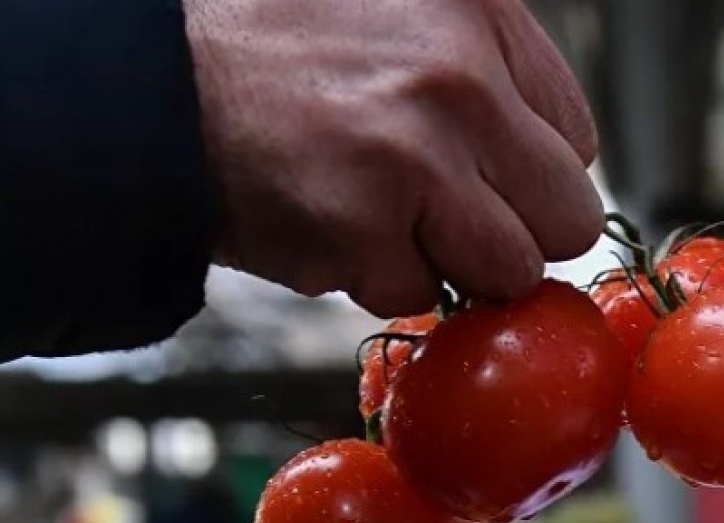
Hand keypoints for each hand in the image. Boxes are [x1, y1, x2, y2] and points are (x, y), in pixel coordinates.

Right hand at [184, 0, 602, 317]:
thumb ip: (486, 65)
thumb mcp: (398, 8)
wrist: (145, 89)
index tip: (484, 177)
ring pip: (502, 271)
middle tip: (447, 217)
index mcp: (479, 13)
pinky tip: (324, 220)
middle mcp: (459, 83)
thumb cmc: (268, 49)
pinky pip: (410, 293)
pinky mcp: (359, 233)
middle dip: (511, 232)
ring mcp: (413, 163)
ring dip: (444, 261)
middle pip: (565, 220)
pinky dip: (369, 275)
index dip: (527, 173)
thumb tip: (547, 153)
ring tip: (375, 211)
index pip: (577, 139)